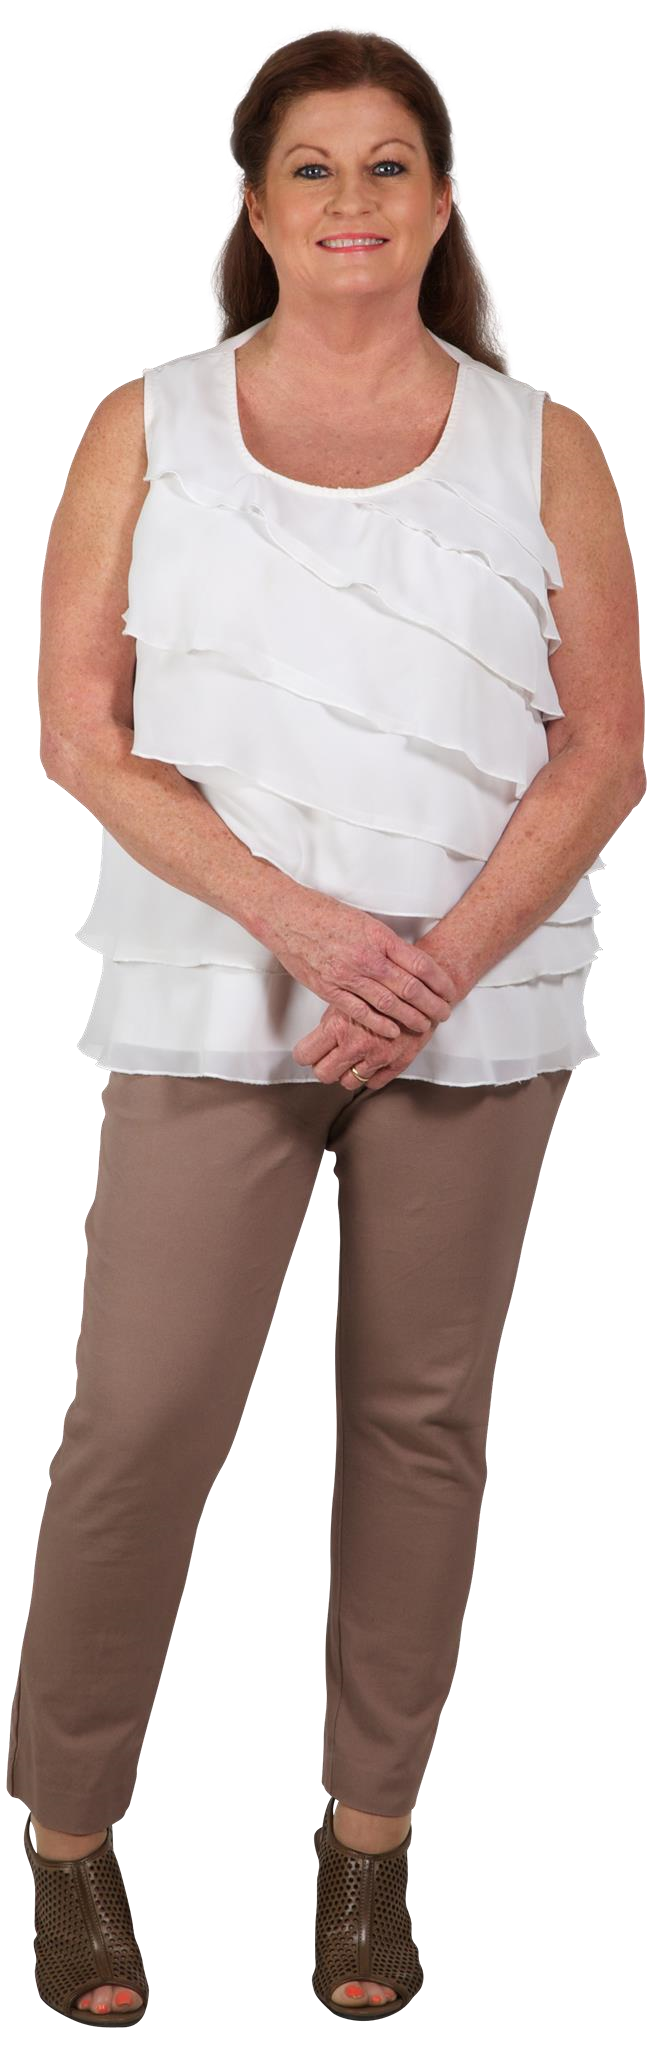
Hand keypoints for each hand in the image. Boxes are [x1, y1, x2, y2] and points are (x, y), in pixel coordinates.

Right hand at [265, 882, 457, 1043]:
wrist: (287, 916)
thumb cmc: (324, 914)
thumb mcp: (364, 921)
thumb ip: (385, 943)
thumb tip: (408, 960)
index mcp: (380, 937)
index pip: (420, 964)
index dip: (439, 981)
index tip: (449, 990)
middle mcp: (367, 958)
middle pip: (410, 987)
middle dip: (432, 1004)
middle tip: (444, 1014)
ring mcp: (348, 975)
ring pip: (388, 1003)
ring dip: (410, 1017)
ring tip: (424, 1026)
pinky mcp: (329, 989)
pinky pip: (360, 1011)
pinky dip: (379, 1024)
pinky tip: (393, 1031)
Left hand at [292, 1002, 438, 1091]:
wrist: (422, 987)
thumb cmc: (384, 988)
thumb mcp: (349, 996)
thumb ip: (332, 1019)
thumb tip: (317, 1035)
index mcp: (338, 1027)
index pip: (305, 1055)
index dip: (306, 1053)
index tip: (309, 1051)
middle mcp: (356, 1045)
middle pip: (323, 1074)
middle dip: (324, 1066)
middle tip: (329, 1056)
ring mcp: (377, 1057)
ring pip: (347, 1082)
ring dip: (347, 1072)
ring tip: (351, 1058)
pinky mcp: (397, 1063)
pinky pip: (374, 1083)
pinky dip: (369, 1076)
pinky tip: (370, 1061)